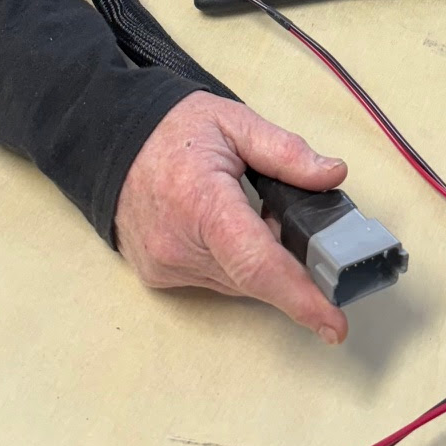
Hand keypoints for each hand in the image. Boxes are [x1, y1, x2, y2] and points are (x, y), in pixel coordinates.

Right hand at [114, 90, 349, 342]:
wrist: (112, 140)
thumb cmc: (173, 129)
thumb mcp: (235, 122)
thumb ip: (287, 152)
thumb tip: (332, 175)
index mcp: (201, 203)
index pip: (257, 263)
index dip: (299, 296)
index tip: (333, 323)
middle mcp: (179, 245)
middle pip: (254, 276)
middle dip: (292, 263)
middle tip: (309, 233)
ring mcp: (166, 265)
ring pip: (238, 283)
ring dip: (261, 259)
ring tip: (257, 212)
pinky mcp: (159, 275)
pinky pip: (216, 280)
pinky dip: (236, 262)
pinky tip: (232, 228)